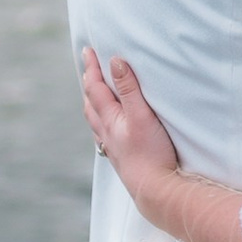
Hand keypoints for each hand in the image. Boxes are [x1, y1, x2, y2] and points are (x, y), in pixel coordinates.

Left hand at [80, 46, 185, 222]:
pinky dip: (101, 125)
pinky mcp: (120, 158)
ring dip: (92, 104)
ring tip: (92, 95)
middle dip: (89, 83)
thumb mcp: (141, 115)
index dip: (92, 68)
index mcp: (110, 119)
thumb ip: (129, 89)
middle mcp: (106, 132)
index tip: (87, 50)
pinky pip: (102, 136)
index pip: (96, 88)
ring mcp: (112, 147)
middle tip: (87, 68)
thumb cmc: (150, 153)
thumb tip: (115, 61)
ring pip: (95, 121)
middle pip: (91, 103)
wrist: (154, 190)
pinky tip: (106, 130)